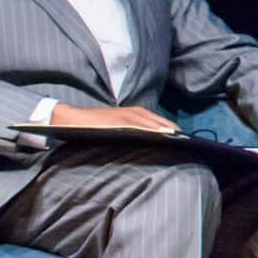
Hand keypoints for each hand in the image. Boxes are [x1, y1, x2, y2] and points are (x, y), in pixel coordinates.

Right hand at [49, 104, 177, 133]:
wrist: (71, 119)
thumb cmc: (95, 125)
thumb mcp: (118, 127)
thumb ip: (132, 132)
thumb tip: (149, 145)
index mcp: (135, 113)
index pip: (159, 121)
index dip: (171, 129)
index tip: (184, 139)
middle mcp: (133, 112)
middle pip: (158, 121)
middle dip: (171, 130)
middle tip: (186, 141)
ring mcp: (124, 115)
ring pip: (150, 122)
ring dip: (163, 129)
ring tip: (177, 138)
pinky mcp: (116, 120)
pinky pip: (136, 125)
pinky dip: (148, 129)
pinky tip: (158, 135)